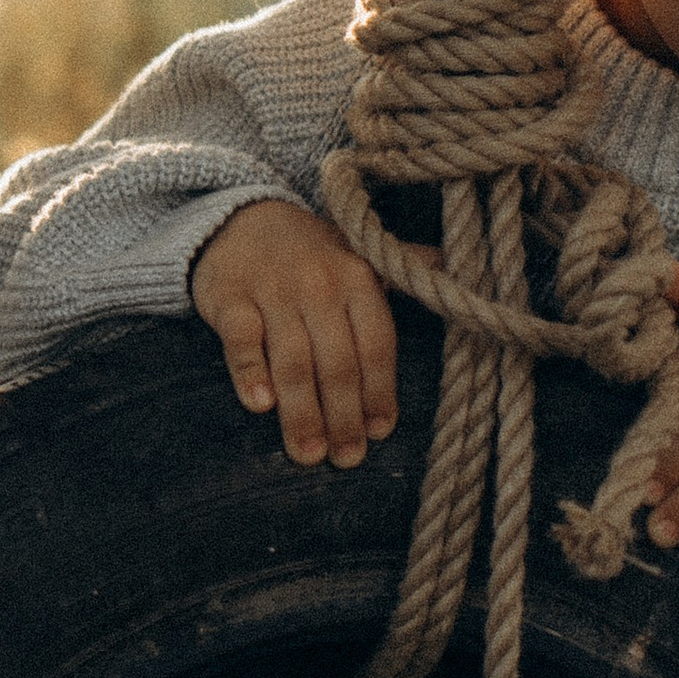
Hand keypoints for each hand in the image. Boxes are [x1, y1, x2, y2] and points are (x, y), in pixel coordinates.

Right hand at [192, 196, 399, 467]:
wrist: (240, 219)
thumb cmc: (310, 252)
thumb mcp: (359, 254)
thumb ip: (401, 268)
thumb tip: (449, 265)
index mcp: (358, 278)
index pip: (376, 345)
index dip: (380, 392)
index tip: (380, 432)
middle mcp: (320, 283)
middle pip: (338, 361)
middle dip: (344, 416)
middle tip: (346, 457)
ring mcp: (273, 290)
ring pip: (293, 359)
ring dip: (303, 412)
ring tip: (308, 453)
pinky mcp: (230, 297)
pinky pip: (242, 340)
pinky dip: (251, 372)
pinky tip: (261, 406)